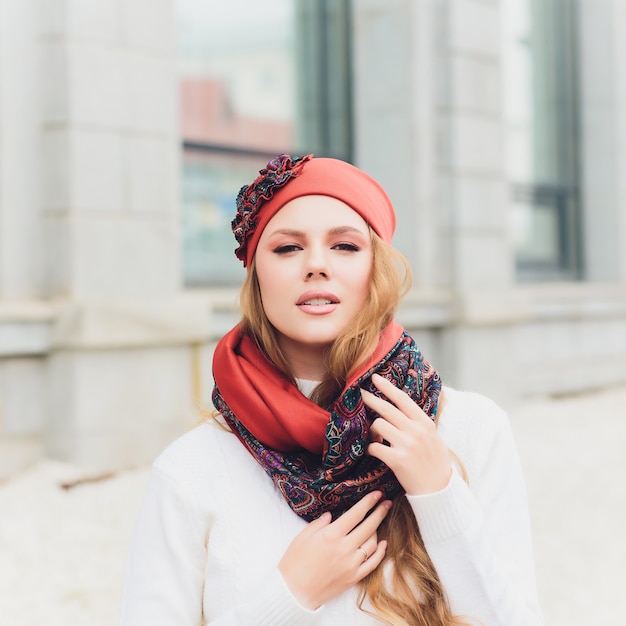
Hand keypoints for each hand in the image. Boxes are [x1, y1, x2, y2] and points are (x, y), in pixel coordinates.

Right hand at [278, 491, 390, 609]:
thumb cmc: (294, 563)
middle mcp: (344, 548)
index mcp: (331, 535)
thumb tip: (330, 515)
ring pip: (372, 544)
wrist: (294, 593)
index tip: (377, 494)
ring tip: (377, 522)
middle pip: (369, 526)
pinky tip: (383, 544)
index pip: (356, 514)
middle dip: (380, 512)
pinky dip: (380, 552)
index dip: (368, 502)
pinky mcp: (353, 578)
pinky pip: (373, 563)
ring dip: (377, 530)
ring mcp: (351, 564)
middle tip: (387, 503)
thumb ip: (318, 524)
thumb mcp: (301, 537)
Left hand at [361, 373, 451, 495]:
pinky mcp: (397, 459)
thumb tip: (399, 407)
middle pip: (386, 409)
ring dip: (372, 430)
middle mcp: (416, 430)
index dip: (387, 387)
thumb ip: (417, 422)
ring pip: (378, 425)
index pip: (403, 399)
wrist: (439, 489)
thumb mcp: (432, 436)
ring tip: (376, 437)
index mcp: (425, 423)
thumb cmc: (434, 461)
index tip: (375, 378)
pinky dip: (371, 448)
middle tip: (360, 394)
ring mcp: (406, 444)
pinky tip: (374, 451)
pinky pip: (374, 447)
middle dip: (370, 399)